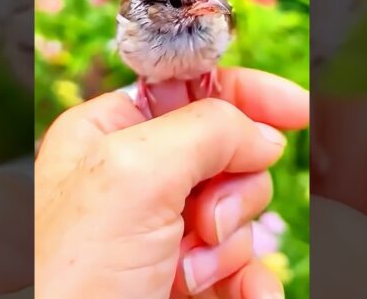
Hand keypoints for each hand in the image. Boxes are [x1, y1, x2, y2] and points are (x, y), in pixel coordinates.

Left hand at [33, 68, 309, 298]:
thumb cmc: (68, 275)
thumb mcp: (134, 177)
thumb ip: (206, 131)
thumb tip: (263, 133)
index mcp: (111, 132)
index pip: (193, 88)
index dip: (247, 93)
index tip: (297, 110)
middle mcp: (137, 177)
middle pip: (228, 154)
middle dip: (231, 191)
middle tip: (200, 223)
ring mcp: (160, 231)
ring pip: (238, 213)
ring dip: (229, 247)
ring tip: (188, 275)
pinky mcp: (181, 279)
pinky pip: (241, 267)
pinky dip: (249, 284)